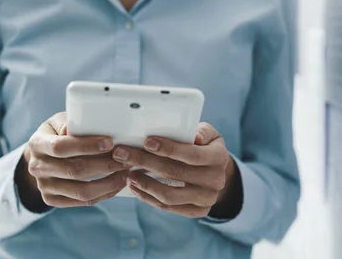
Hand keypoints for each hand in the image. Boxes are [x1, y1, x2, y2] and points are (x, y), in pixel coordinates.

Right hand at [17, 112, 130, 210]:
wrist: (42, 155)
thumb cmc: (57, 132)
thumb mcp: (60, 121)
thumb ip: (72, 123)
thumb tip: (88, 127)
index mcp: (37, 143)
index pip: (61, 147)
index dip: (86, 146)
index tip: (110, 143)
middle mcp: (37, 167)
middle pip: (74, 171)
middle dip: (104, 165)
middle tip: (125, 159)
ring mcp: (44, 186)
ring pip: (80, 191)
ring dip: (108, 183)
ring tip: (125, 173)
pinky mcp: (52, 200)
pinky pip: (82, 202)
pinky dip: (103, 194)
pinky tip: (116, 184)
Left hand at [112, 123, 240, 218]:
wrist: (216, 170)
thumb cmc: (204, 145)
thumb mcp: (208, 133)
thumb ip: (201, 131)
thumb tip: (194, 136)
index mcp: (219, 157)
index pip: (191, 154)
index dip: (168, 148)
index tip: (146, 142)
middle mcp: (215, 180)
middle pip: (175, 173)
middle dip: (145, 162)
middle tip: (122, 154)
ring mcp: (207, 198)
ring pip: (170, 195)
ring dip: (145, 184)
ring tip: (127, 174)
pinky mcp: (198, 211)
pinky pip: (169, 207)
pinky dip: (149, 198)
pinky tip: (136, 187)